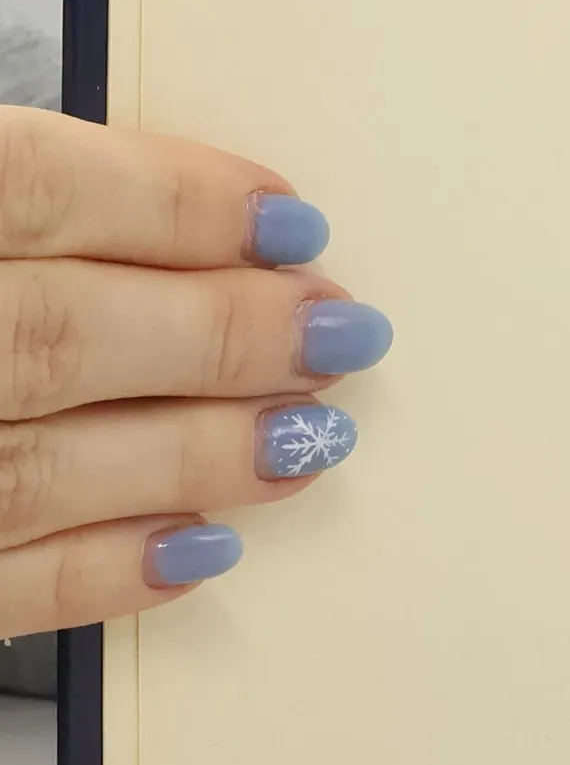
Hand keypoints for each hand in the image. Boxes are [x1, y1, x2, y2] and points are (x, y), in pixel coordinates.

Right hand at [0, 110, 389, 633]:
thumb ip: (42, 202)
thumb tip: (215, 226)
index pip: (41, 190)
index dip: (179, 203)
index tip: (295, 223)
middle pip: (56, 335)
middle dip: (221, 335)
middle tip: (340, 337)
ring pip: (34, 468)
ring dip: (192, 455)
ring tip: (305, 443)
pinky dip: (98, 574)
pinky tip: (199, 550)